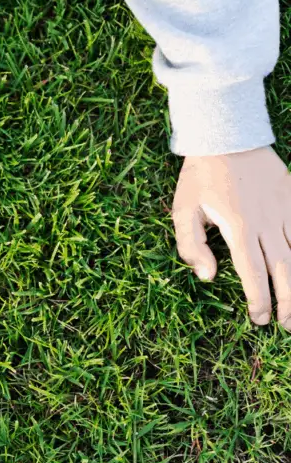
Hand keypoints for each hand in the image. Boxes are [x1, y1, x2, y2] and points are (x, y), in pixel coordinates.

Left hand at [171, 145, 290, 328]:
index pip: (252, 273)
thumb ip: (191, 245)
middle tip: (287, 326)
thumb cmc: (200, 176)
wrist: (226, 136)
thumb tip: (208, 277)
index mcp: (239, 227)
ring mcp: (284, 210)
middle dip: (288, 302)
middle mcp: (267, 222)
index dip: (258, 300)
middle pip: (283, 270)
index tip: (259, 319)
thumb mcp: (183, 209)